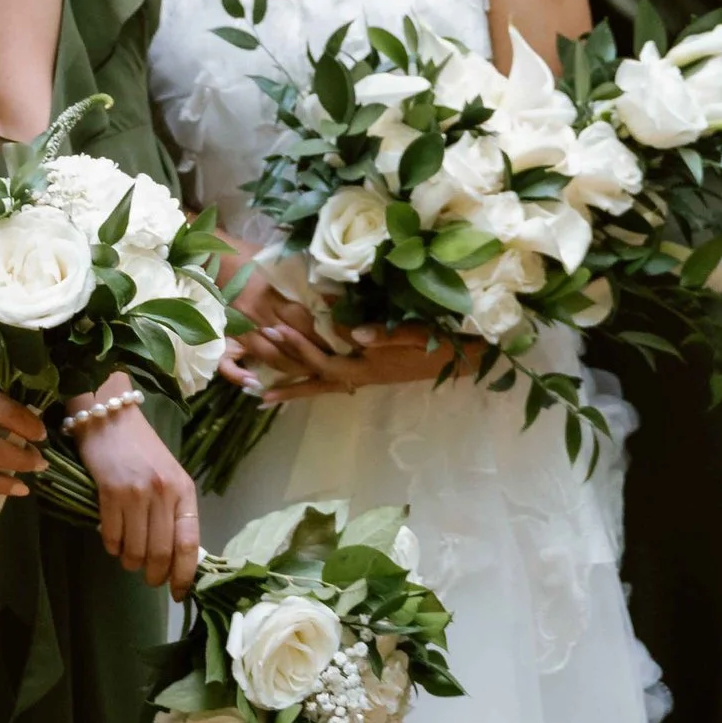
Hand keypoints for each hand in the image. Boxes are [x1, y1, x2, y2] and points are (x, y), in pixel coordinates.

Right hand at [73, 396, 202, 593]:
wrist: (111, 417)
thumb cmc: (143, 449)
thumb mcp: (169, 477)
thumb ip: (174, 511)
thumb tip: (175, 556)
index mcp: (184, 491)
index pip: (190, 543)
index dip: (184, 574)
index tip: (178, 593)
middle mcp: (164, 493)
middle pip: (162, 553)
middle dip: (155, 575)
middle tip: (150, 579)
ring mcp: (136, 493)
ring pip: (135, 549)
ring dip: (131, 561)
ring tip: (129, 556)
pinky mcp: (109, 492)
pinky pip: (111, 536)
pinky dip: (111, 546)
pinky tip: (112, 540)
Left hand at [240, 306, 456, 395]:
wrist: (470, 357)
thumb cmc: (446, 343)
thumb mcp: (418, 335)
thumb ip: (387, 334)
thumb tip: (353, 332)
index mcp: (369, 367)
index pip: (325, 358)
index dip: (300, 344)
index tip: (275, 328)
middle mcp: (363, 375)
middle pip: (315, 380)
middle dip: (285, 375)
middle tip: (250, 377)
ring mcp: (368, 376)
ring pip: (323, 385)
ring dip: (294, 388)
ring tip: (263, 394)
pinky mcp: (375, 372)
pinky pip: (337, 381)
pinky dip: (316, 383)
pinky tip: (304, 381)